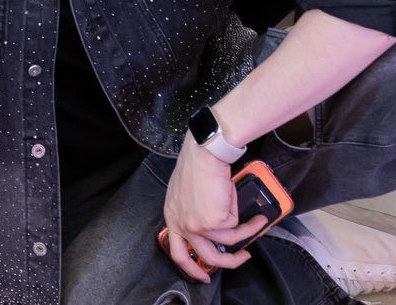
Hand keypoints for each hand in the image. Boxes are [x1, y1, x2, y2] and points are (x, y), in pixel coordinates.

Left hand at [162, 135, 260, 282]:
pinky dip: (246, 221)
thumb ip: (196, 212)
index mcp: (172, 215)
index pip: (178, 250)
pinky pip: (236, 228)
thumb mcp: (188, 193)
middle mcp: (182, 223)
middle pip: (204, 257)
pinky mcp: (213, 222)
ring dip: (245, 237)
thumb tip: (217, 226)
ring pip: (227, 244)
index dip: (191, 267)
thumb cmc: (197, 165)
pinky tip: (252, 215)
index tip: (202, 274)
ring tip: (256, 225)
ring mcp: (197, 225)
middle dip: (226, 263)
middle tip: (240, 259)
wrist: (203, 154)